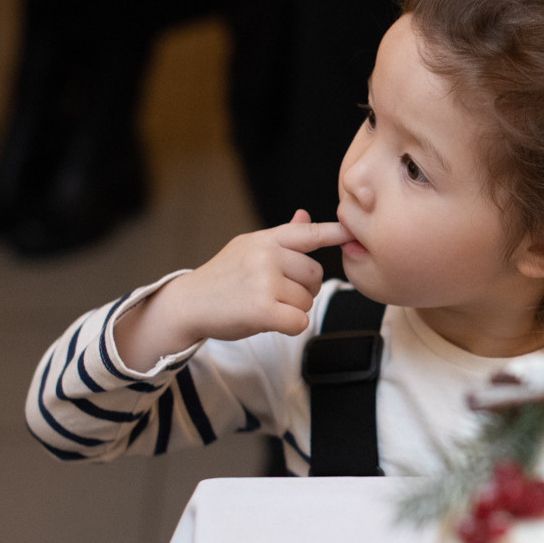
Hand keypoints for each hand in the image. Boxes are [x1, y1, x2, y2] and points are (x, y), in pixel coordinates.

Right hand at [115, 211, 350, 371]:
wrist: (189, 303)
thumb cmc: (223, 278)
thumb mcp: (249, 249)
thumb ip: (282, 238)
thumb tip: (306, 216)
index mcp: (266, 239)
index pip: (309, 233)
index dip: (336, 232)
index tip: (354, 231)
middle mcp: (267, 255)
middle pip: (315, 274)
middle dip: (303, 288)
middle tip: (274, 293)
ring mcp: (265, 281)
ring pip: (308, 300)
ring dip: (293, 309)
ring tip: (265, 304)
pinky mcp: (263, 308)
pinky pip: (299, 321)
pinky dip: (290, 326)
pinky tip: (269, 321)